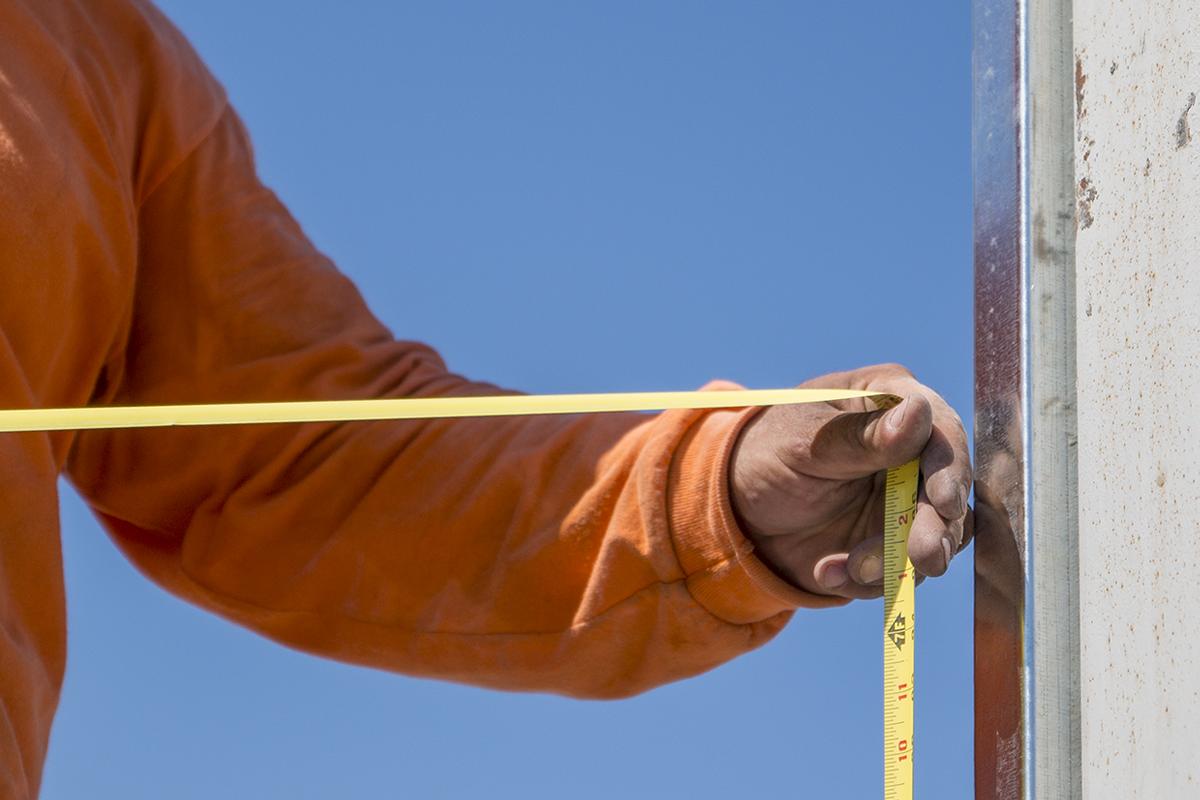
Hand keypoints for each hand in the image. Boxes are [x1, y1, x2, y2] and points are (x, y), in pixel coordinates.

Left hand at [729, 363, 971, 599]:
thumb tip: (920, 413)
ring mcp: (905, 500)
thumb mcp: (803, 443)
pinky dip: (870, 580)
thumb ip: (860, 437)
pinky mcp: (893, 543)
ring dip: (898, 561)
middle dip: (936, 528)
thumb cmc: (765, 454)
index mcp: (890, 402)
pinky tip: (827, 572)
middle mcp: (910, 452)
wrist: (736, 510)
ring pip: (935, 537)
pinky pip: (900, 571)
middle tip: (925, 557)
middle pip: (947, 491)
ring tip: (852, 569)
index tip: (944, 502)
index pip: (940, 430)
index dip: (949, 468)